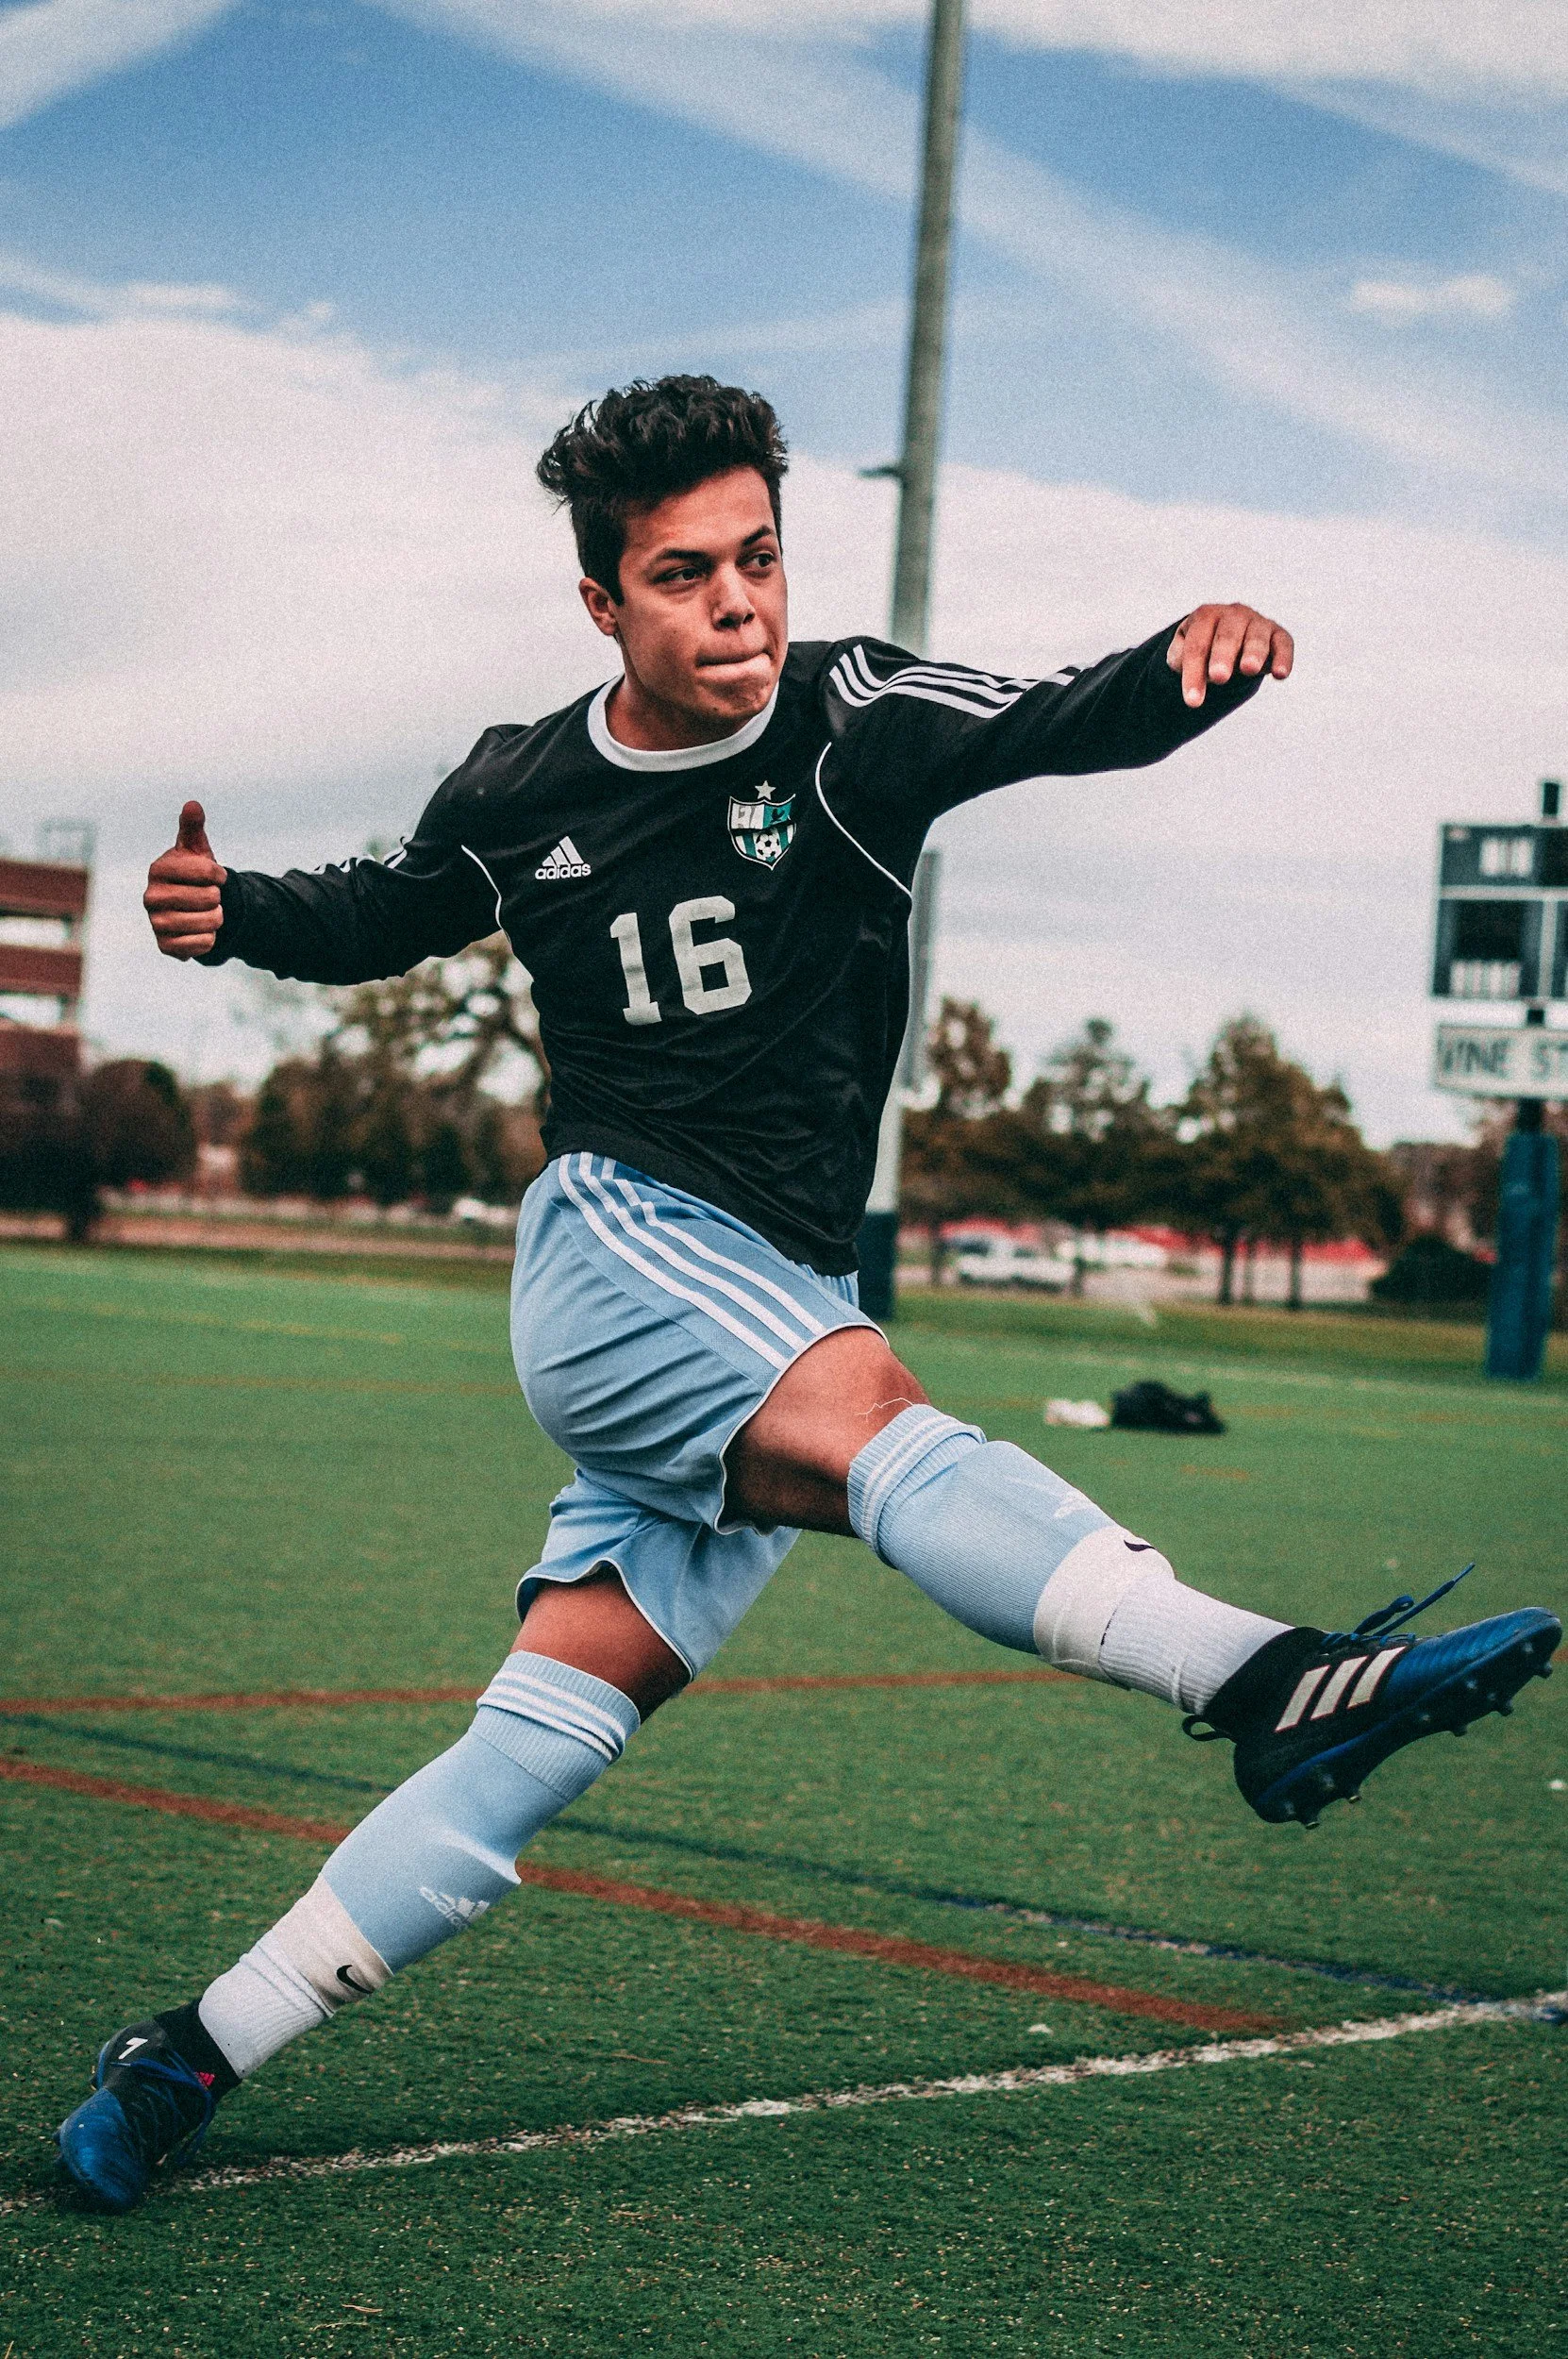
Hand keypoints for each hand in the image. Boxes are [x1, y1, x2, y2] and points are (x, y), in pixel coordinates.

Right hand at [143, 800, 226, 959]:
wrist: (191, 907)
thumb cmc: (194, 873)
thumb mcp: (196, 849)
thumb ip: (192, 827)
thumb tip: (192, 805)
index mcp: (158, 869)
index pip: (207, 871)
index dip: (219, 874)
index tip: (216, 875)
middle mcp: (150, 896)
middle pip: (208, 898)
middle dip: (218, 898)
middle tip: (210, 896)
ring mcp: (155, 922)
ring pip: (207, 923)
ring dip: (217, 918)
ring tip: (208, 912)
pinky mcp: (165, 946)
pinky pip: (202, 945)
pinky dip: (211, 939)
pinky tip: (203, 931)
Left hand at [1167, 604, 1292, 707]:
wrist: (1228, 639)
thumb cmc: (1204, 648)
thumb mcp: (1183, 650)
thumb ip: (1178, 656)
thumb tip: (1182, 663)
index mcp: (1206, 616)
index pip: (1197, 645)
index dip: (1193, 673)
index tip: (1193, 701)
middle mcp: (1233, 614)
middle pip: (1226, 636)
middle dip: (1222, 656)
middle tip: (1218, 677)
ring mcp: (1257, 623)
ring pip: (1256, 637)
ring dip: (1253, 653)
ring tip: (1249, 670)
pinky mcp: (1278, 635)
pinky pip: (1283, 644)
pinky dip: (1284, 658)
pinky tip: (1280, 674)